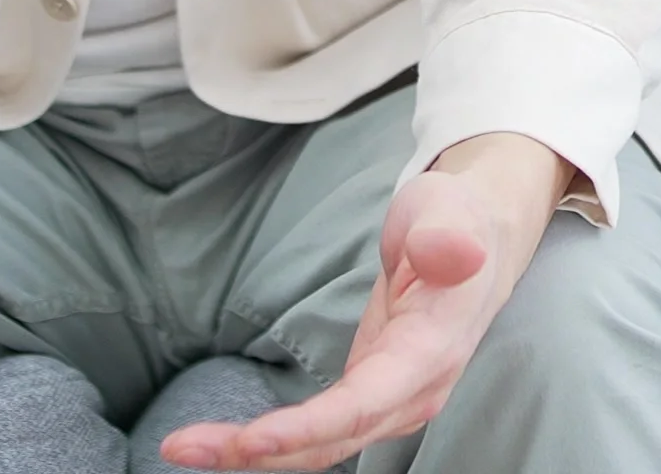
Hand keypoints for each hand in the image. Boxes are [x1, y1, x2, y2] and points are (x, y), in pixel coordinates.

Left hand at [162, 134, 567, 469]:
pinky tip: (226, 442)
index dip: (308, 428)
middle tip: (181, 445)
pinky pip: (318, 431)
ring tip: (184, 445)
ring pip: (320, 444)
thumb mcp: (451, 211)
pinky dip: (270, 442)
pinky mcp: (370, 396)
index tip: (250, 441)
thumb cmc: (458, 216)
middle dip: (258, 451)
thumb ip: (448, 236)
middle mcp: (414, 390)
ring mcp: (392, 399)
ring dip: (253, 452)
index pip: (366, 402)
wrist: (478, 235)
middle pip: (332, 437)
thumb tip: (455, 251)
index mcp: (433, 350)